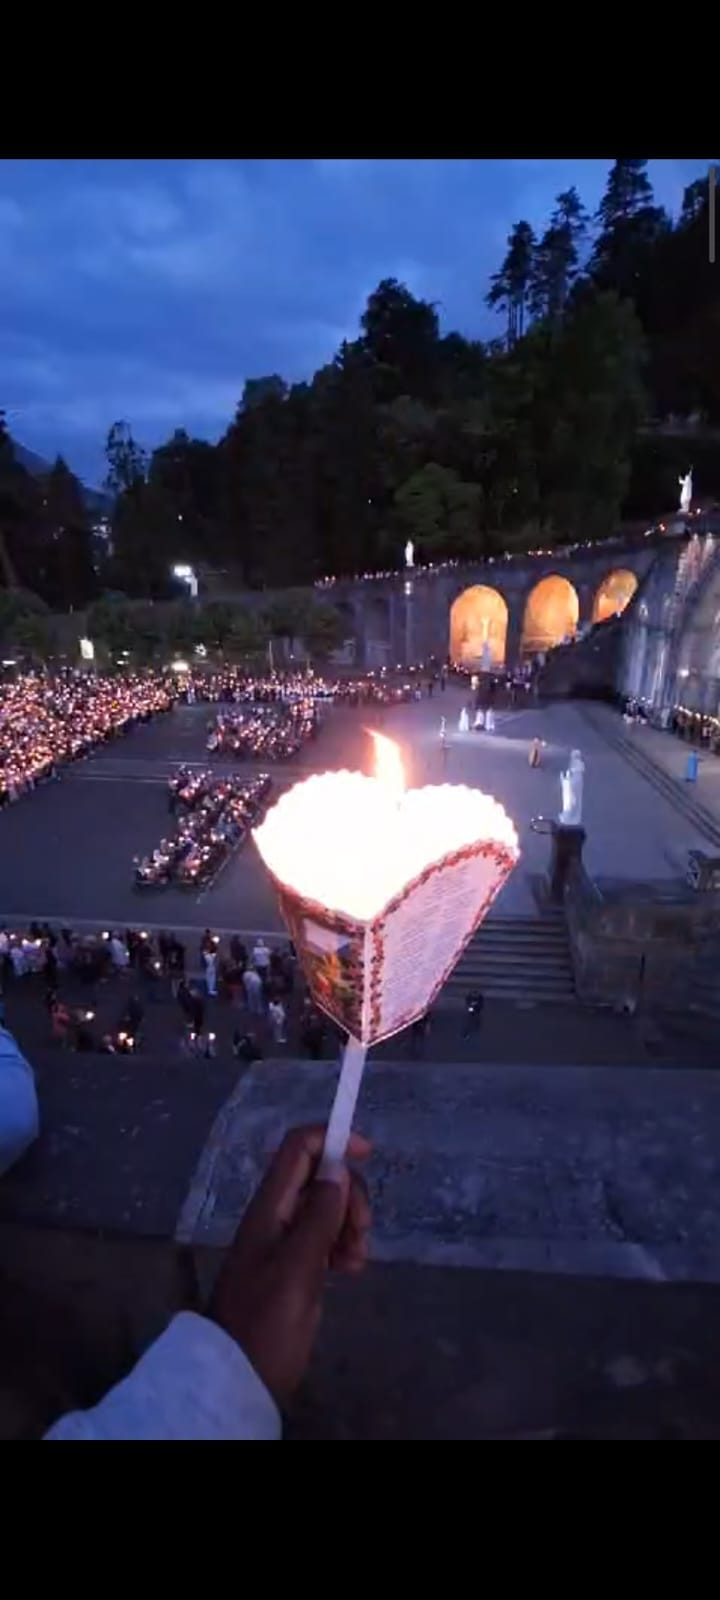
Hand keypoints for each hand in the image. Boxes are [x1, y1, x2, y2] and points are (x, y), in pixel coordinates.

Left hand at [209, 1124, 371, 1405]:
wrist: (237, 1376)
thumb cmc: (266, 1323)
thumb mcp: (297, 1269)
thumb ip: (318, 1218)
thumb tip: (338, 1171)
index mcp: (269, 1208)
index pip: (298, 1149)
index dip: (332, 1139)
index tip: (368, 1153)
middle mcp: (277, 1217)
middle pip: (320, 1177)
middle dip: (349, 1194)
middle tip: (360, 1232)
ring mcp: (286, 1242)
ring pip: (327, 1208)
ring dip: (350, 1223)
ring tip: (355, 1259)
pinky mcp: (296, 1267)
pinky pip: (326, 1237)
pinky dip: (343, 1245)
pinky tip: (350, 1269)